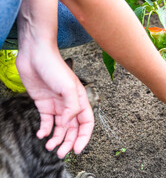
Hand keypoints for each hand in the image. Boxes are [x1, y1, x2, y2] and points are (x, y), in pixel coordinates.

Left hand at [16, 44, 93, 158]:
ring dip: (56, 139)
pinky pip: (46, 122)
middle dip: (68, 142)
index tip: (77, 149)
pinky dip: (45, 130)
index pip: (86, 123)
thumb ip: (72, 107)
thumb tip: (68, 122)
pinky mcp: (43, 104)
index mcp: (80, 100)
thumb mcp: (69, 87)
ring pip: (60, 128)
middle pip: (72, 129)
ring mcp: (57, 105)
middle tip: (61, 153)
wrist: (35, 56)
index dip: (83, 137)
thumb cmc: (55, 67)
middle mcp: (70, 104)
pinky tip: (41, 135)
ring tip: (49, 147)